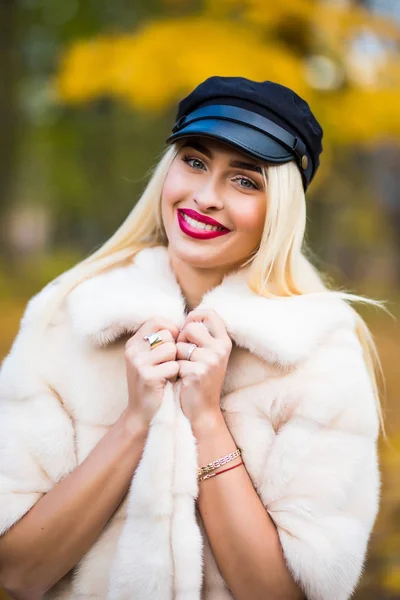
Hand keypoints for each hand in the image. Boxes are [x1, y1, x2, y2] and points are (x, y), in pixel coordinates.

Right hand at [124, 318, 179, 426]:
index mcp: (134, 342)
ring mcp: (138, 363)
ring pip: (171, 349)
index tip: (175, 342)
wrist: (142, 413)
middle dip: (174, 348)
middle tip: (168, 364)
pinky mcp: (147, 376)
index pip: (157, 321)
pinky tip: (168, 382)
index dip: (171, 329)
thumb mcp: (151, 358)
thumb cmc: (153, 382)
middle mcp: (133, 350)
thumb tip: (184, 324)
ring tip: (168, 373)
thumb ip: (160, 341)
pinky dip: (175, 375)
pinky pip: (173, 366)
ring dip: (175, 361)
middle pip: (167, 335)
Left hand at [176, 309, 231, 426]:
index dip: (194, 316)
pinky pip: (176, 361)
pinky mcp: (198, 372)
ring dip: (176, 356)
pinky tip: (181, 379)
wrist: (203, 409)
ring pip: (180, 345)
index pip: (210, 313)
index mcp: (224, 342)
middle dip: (181, 338)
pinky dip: (174, 370)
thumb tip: (187, 317)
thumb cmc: (201, 379)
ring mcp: (211, 360)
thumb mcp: (209, 354)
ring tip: (183, 368)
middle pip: (191, 327)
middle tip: (183, 354)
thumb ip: (203, 336)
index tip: (187, 328)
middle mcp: (220, 349)